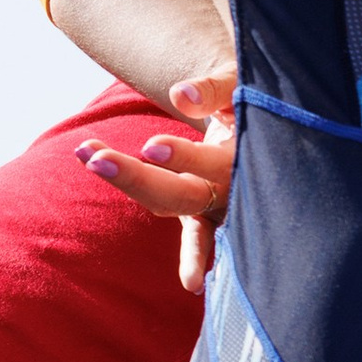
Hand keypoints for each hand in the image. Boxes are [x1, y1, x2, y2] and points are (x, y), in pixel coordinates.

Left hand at [76, 72, 234, 294]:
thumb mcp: (239, 85)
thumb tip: (180, 95)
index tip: (150, 148)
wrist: (274, 124)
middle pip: (182, 195)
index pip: (211, 163)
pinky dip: (186, 254)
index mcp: (246, 156)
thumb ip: (214, 91)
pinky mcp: (206, 214)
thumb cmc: (251, 99)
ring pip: (170, 205)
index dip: (184, 158)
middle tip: (97, 160)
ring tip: (87, 156)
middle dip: (137, 178)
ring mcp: (218, 207)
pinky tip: (178, 276)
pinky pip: (194, 238)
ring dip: (129, 185)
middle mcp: (232, 189)